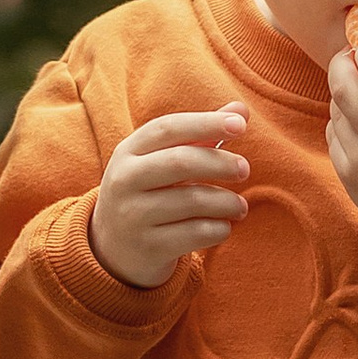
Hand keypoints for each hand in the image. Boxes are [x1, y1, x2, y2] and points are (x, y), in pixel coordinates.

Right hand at [89, 103, 249, 287]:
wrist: (113, 250)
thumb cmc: (149, 194)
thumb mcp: (162, 161)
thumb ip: (200, 135)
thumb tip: (241, 108)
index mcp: (128, 152)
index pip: (168, 128)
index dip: (206, 123)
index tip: (241, 125)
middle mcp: (125, 180)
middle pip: (181, 162)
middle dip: (220, 163)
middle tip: (244, 169)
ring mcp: (134, 215)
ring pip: (193, 200)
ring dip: (227, 202)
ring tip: (240, 206)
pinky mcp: (149, 247)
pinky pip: (197, 233)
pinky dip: (220, 229)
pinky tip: (223, 227)